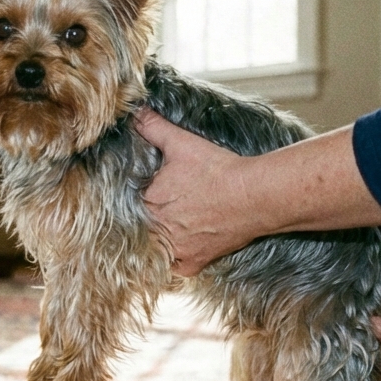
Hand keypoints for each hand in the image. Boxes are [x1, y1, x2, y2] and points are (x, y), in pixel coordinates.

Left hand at [133, 107, 258, 275]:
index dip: (133, 199)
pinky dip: (176, 259)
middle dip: (145, 219)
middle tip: (158, 211)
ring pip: (155, 249)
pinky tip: (180, 246)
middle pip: (140, 228)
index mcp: (147, 202)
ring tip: (167, 228)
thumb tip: (134, 112)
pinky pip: (175, 268)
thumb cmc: (218, 170)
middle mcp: (157, 229)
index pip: (126, 205)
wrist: (254, 196)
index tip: (142, 195)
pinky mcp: (193, 263)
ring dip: (157, 240)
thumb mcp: (181, 143)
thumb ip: (153, 128)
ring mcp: (175, 249)